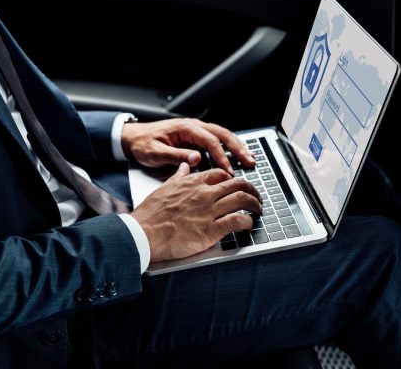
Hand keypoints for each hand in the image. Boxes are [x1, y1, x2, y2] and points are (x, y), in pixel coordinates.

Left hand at [121, 118, 254, 173]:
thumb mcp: (156, 153)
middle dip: (238, 148)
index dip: (220, 156)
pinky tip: (236, 156)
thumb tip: (196, 158)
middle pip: (222, 134)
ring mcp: (196, 130)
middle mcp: (193, 126)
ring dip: (237, 147)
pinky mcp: (195, 137)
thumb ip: (176, 156)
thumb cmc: (143, 144)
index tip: (228, 170)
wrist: (133, 138)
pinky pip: (216, 140)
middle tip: (250, 161)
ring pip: (222, 136)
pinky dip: (228, 148)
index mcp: (185, 128)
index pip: (209, 141)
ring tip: (250, 159)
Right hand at [130, 163, 261, 261]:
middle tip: (256, 196)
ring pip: (242, 200)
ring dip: (255, 204)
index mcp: (192, 183)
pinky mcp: (210, 230)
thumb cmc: (150, 215)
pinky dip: (247, 222)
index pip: (221, 174)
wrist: (143, 233)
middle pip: (238, 184)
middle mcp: (203, 194)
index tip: (238, 186)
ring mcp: (208, 211)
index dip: (234, 179)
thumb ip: (178, 177)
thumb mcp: (164, 188)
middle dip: (252, 190)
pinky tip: (248, 225)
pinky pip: (237, 221)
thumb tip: (184, 166)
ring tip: (258, 209)